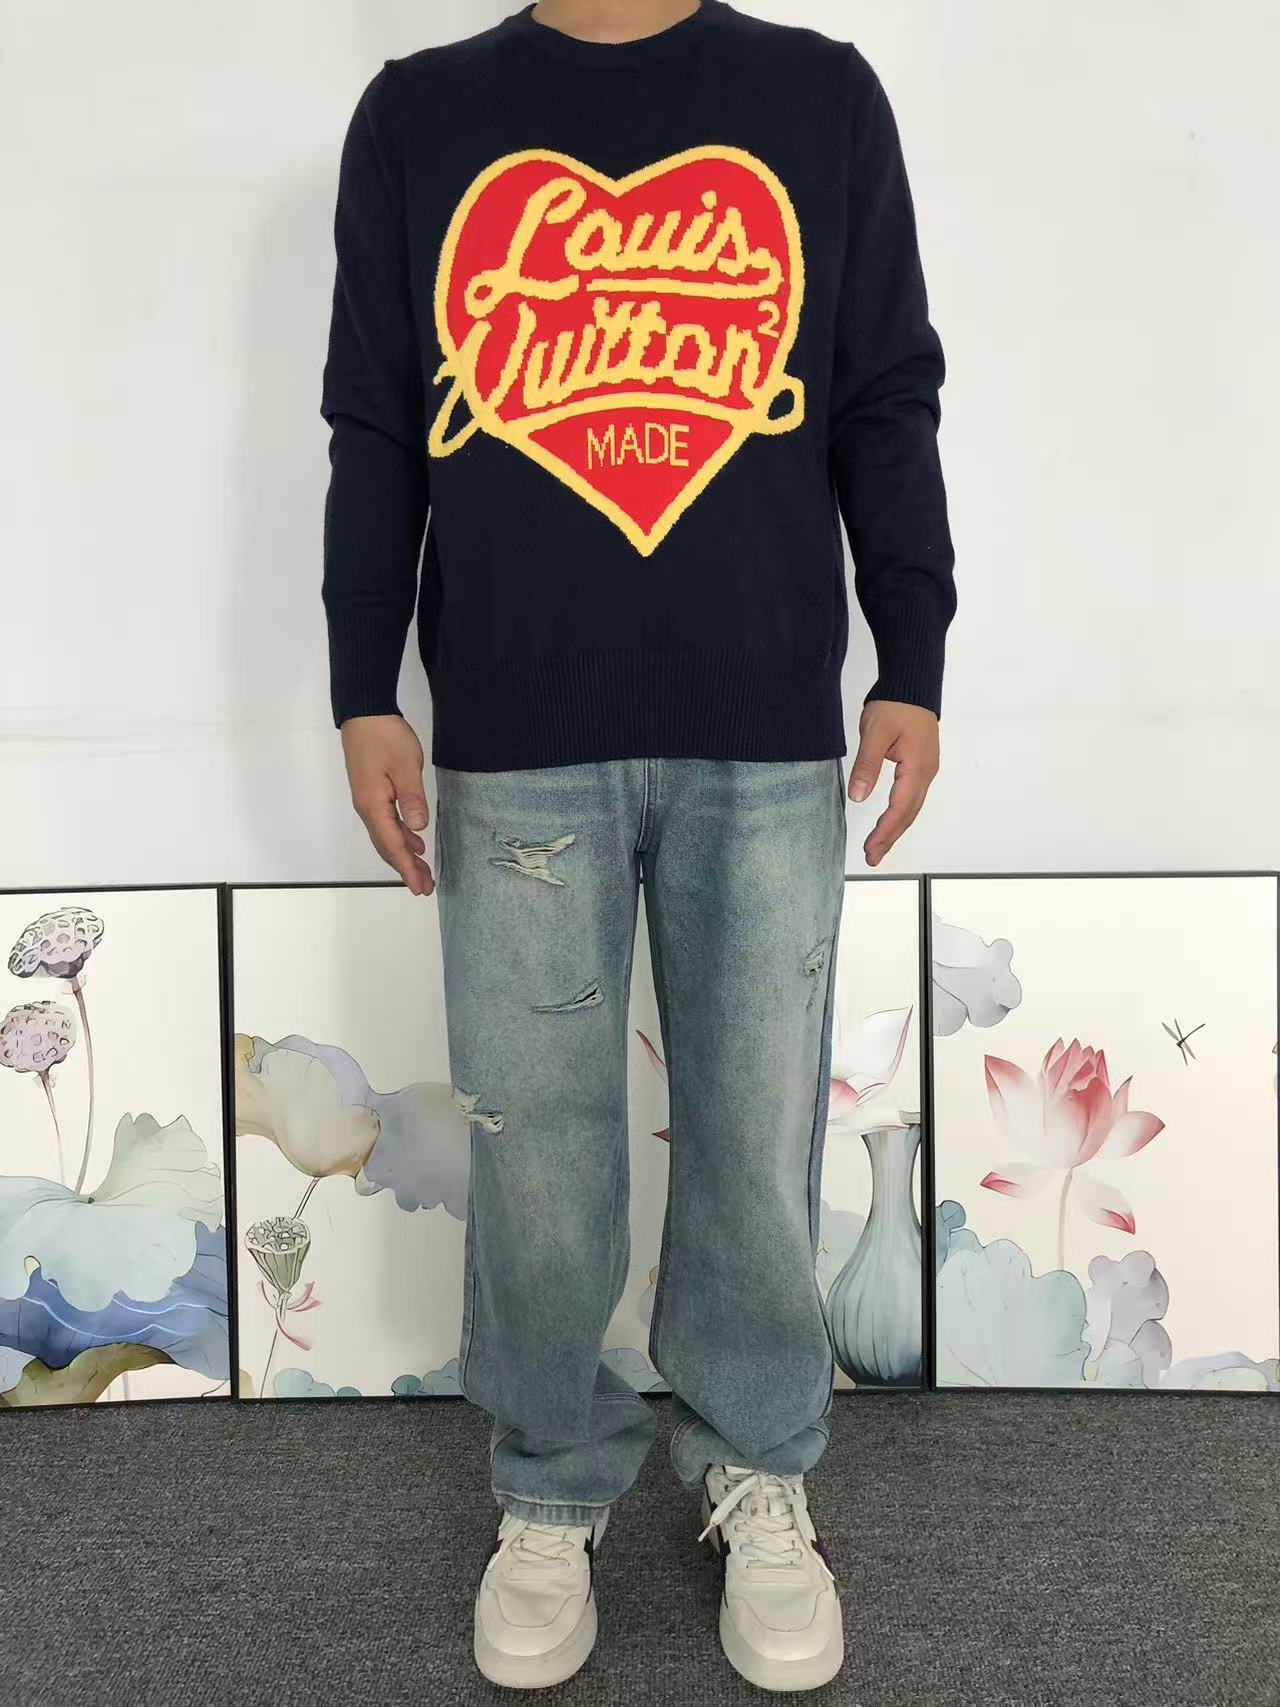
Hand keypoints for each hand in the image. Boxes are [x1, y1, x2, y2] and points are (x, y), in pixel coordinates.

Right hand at [340, 714, 433, 895]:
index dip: (407, 867)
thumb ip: (411, 797)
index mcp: (373, 805)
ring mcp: (368, 800)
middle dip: (406, 868)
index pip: (392, 844)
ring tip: (423, 872)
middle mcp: (367, 808)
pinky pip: (387, 823)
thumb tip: (417, 828)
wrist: (363, 712)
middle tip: (425, 888)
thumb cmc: (384, 736)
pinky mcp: (372, 792)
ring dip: (404, 854)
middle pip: (387, 846)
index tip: (420, 887)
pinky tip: (415, 841)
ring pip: (387, 836)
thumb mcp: (404, 765)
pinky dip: (401, 837)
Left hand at [846, 700, 939, 867]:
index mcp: (917, 768)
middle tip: (872, 858)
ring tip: (878, 849)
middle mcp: (926, 773)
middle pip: (908, 814)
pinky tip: (890, 824)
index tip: (870, 850)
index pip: (900, 808)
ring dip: (895, 829)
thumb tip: (858, 796)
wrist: (912, 686)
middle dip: (890, 838)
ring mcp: (926, 770)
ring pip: (911, 808)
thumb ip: (867, 765)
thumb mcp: (875, 733)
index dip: (884, 832)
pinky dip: (900, 815)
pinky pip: (911, 798)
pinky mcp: (921, 766)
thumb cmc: (896, 705)